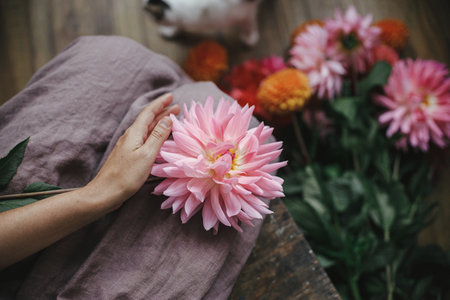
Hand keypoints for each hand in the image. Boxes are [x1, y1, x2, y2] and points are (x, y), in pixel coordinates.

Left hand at [86, 93, 179, 209]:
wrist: (105, 192)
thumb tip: (167, 119)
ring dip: (159, 122)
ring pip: (147, 129)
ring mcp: (129, 146)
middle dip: (162, 112)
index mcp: (134, 133)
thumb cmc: (126, 176)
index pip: (149, 112)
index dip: (161, 103)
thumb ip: (158, 136)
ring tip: (171, 119)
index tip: (172, 96)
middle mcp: (131, 136)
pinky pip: (144, 138)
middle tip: (176, 107)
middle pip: (148, 119)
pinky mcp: (129, 155)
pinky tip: (158, 138)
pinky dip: (154, 133)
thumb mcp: (147, 155)